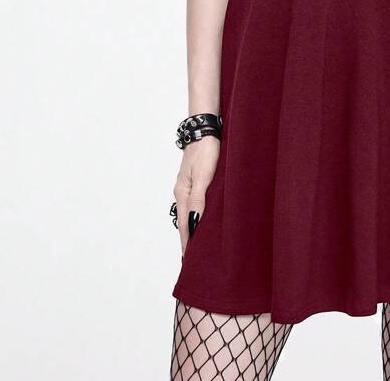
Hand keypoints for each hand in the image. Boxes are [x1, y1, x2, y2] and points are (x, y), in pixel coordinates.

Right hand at [173, 135, 219, 256]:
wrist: (206, 128)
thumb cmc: (206, 150)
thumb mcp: (203, 175)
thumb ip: (198, 199)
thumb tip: (194, 223)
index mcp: (183, 192)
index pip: (184, 224)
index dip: (187, 243)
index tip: (188, 261)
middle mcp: (182, 191)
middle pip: (184, 220)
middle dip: (187, 239)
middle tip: (191, 260)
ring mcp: (188, 185)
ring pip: (188, 212)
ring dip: (191, 228)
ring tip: (196, 245)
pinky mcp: (195, 179)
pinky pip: (194, 203)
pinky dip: (196, 215)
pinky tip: (201, 219)